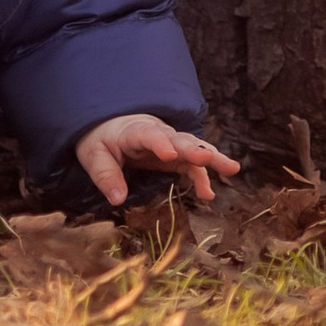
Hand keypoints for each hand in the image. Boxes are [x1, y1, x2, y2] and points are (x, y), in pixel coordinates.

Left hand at [74, 113, 238, 209]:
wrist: (109, 126)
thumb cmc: (100, 139)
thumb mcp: (93, 155)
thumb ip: (106, 175)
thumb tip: (117, 199)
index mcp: (133, 130)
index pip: (148, 134)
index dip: (159, 143)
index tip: (169, 154)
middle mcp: (157, 133)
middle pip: (178, 138)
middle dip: (192, 149)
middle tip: (206, 158)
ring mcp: (169, 142)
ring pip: (193, 147)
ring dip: (211, 158)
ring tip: (231, 168)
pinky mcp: (176, 155)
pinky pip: (192, 164)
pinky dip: (203, 176)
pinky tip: (208, 194)